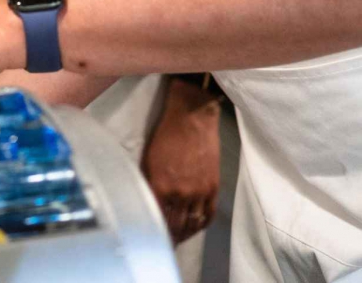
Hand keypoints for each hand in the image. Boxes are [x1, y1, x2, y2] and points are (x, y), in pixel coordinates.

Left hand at [143, 79, 221, 243]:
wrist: (191, 118)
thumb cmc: (164, 136)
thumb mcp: (148, 160)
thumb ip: (148, 185)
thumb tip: (147, 204)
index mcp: (160, 186)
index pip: (158, 220)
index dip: (156, 233)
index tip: (152, 238)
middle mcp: (180, 193)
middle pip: (176, 226)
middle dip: (170, 237)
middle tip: (165, 243)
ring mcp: (199, 191)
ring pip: (192, 224)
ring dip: (185, 234)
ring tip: (179, 238)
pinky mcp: (213, 187)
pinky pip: (208, 214)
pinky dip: (201, 225)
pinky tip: (195, 227)